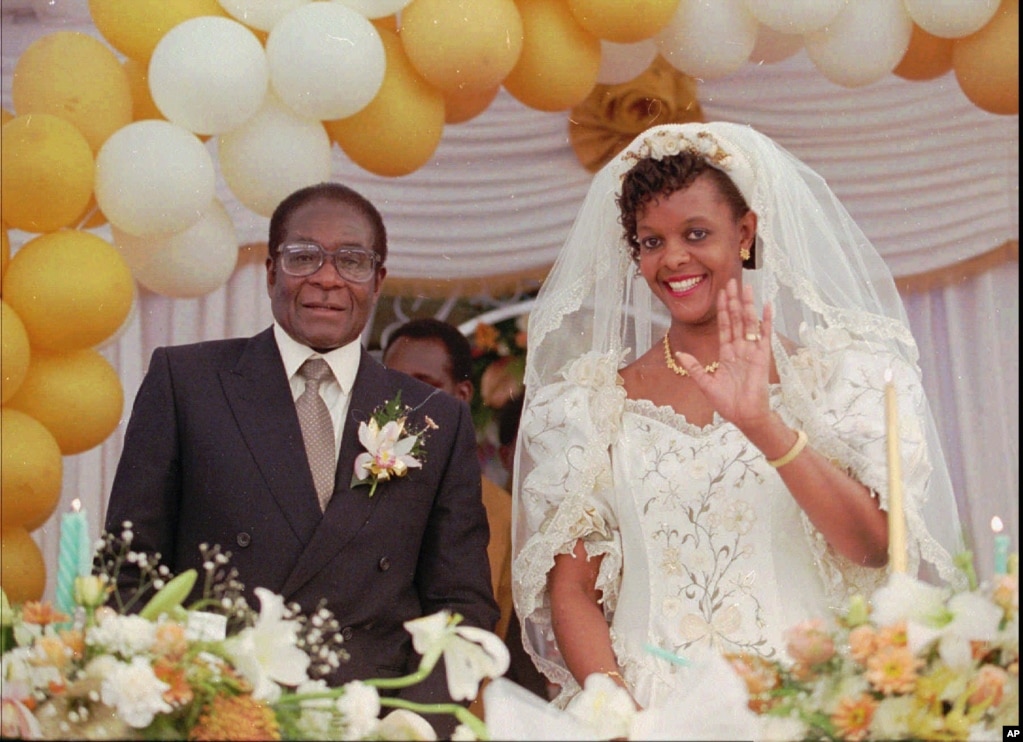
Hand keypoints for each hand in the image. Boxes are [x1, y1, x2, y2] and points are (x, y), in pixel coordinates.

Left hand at [675, 279, 772, 429]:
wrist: (744, 416)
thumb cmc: (727, 403)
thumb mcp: (705, 383)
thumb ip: (694, 367)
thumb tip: (680, 353)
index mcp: (727, 354)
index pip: (724, 326)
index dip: (722, 309)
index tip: (721, 292)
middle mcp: (740, 349)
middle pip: (737, 319)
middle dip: (733, 301)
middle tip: (732, 281)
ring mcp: (752, 351)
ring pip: (749, 323)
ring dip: (747, 305)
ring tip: (746, 287)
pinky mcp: (762, 357)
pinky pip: (764, 335)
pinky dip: (766, 321)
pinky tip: (766, 306)